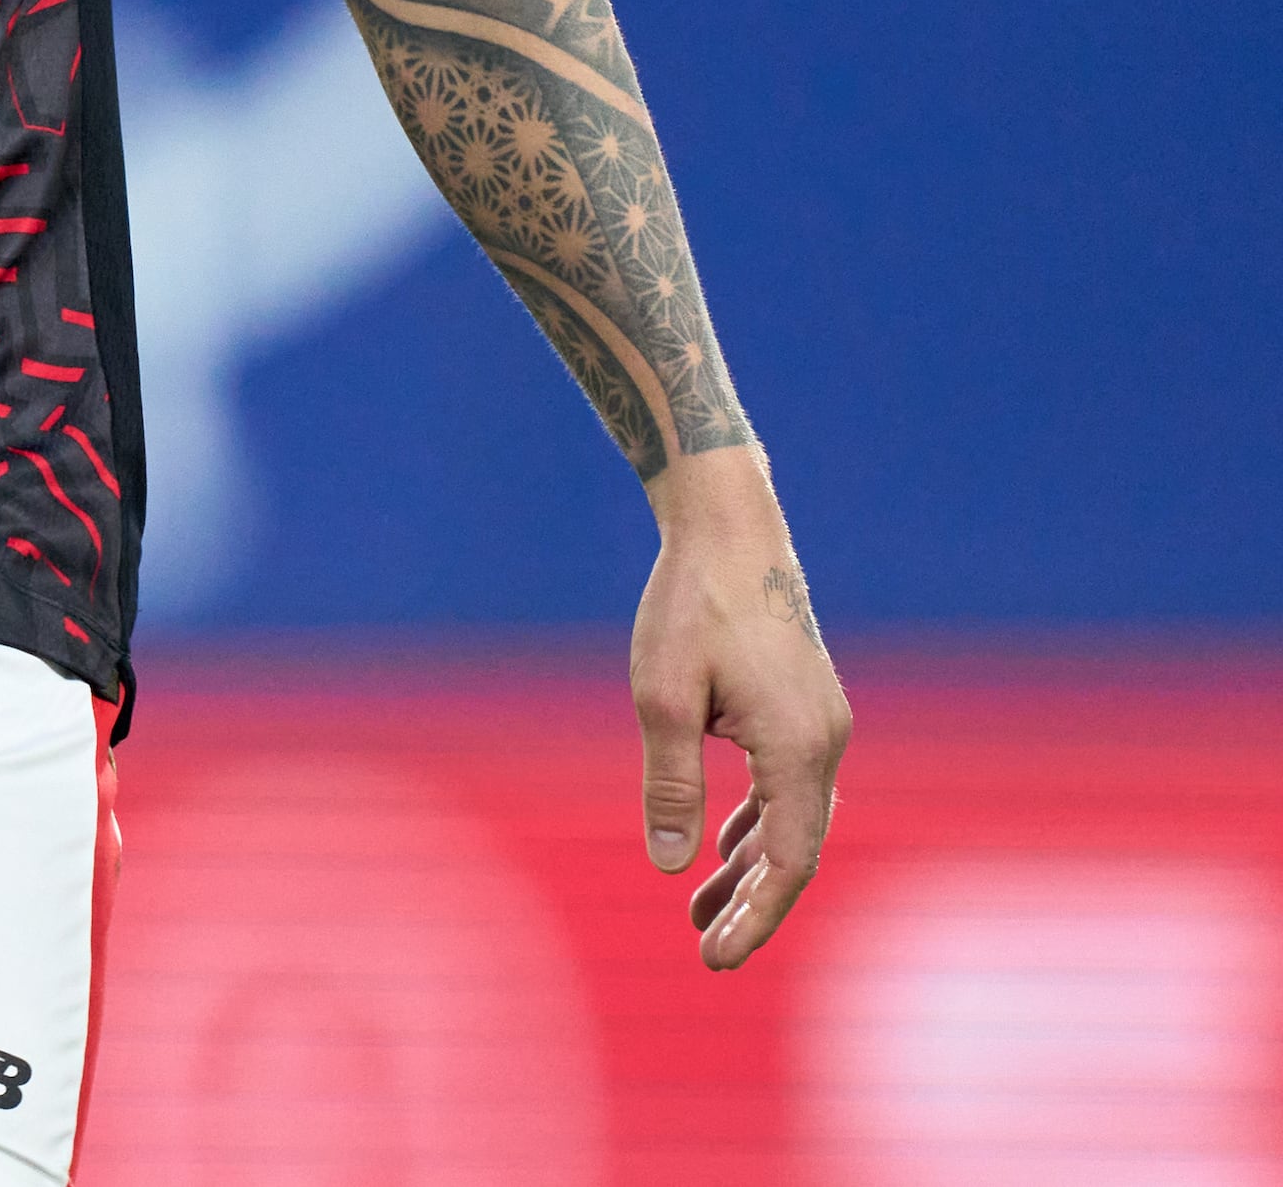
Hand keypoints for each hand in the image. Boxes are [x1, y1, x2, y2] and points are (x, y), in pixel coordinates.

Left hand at [630, 447, 849, 969]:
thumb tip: (670, 867)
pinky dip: (756, 825)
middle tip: (704, 952)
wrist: (730, 529)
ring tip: (701, 914)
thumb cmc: (691, 606)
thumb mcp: (663, 699)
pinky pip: (787, 787)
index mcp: (799, 749)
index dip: (756, 917)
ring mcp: (820, 725)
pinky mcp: (804, 710)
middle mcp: (825, 743)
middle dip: (753, 905)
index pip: (789, 863)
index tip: (716, 959)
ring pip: (791, 820)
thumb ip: (671, 785)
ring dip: (750, 868)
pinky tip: (722, 850)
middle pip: (795, 850)